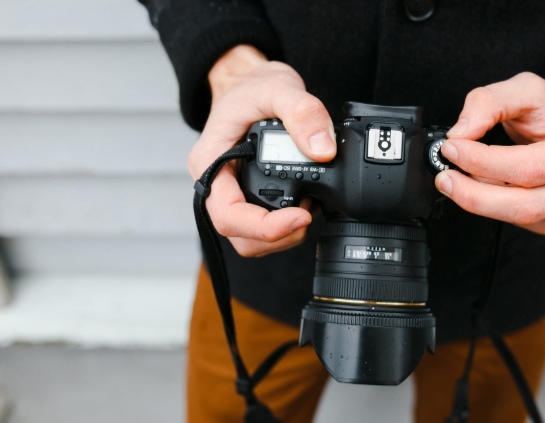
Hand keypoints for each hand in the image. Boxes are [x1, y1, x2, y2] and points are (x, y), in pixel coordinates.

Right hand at [187, 45, 335, 256]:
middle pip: (240, 236)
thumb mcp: (277, 86)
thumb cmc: (251, 86)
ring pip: (250, 239)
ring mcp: (230, 194)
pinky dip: (284, 227)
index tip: (300, 217)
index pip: (228, 215)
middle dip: (278, 236)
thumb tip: (323, 150)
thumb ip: (302, 113)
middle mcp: (215, 185)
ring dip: (282, 236)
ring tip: (307, 208)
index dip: (264, 227)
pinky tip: (303, 205)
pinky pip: (260, 228)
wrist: (247, 82)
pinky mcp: (246, 197)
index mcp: (209, 163)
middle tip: (309, 215)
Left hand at [435, 72, 544, 234]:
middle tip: (445, 177)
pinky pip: (517, 223)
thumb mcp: (525, 88)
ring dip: (478, 200)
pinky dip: (490, 206)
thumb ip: (490, 101)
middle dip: (475, 194)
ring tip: (455, 179)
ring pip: (518, 217)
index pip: (532, 168)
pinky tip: (479, 186)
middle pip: (525, 205)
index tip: (453, 148)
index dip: (485, 162)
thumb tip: (462, 132)